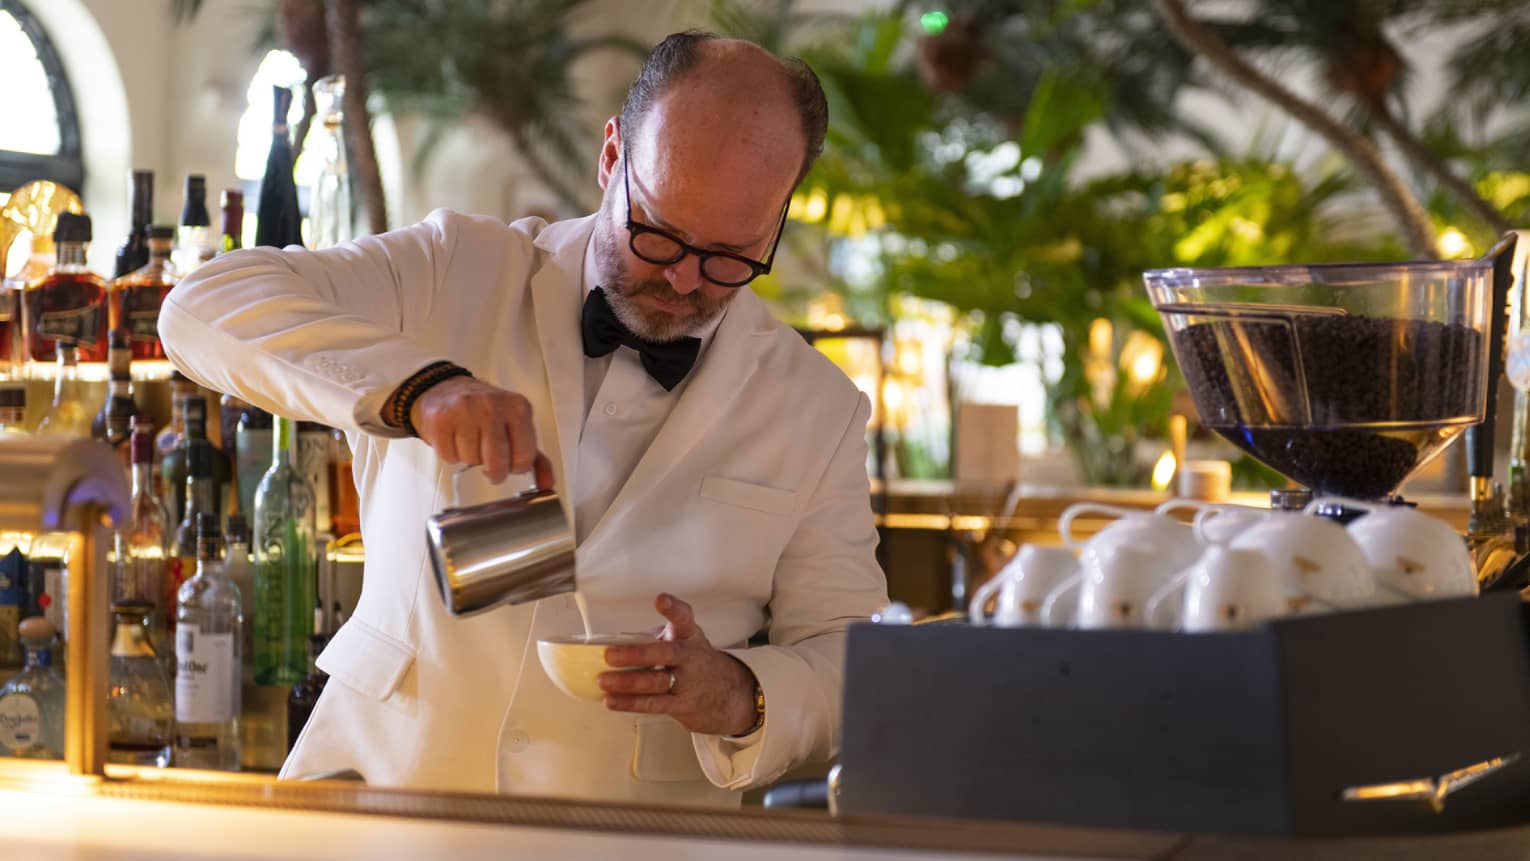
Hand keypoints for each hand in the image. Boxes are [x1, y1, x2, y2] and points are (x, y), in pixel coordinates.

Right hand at [405, 376, 553, 485]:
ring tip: (470, 441)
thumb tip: (547, 485)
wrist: (447, 389)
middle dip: (494, 472)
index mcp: (518, 408)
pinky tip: (454, 438)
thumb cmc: (486, 412)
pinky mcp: (441, 419)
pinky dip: (451, 454)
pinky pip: (449, 456)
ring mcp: (465, 410)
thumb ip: (536, 458)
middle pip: (497, 463)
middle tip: (490, 464)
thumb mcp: (516, 427)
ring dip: (470, 459)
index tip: (510, 461)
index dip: (515, 467)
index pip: (524, 457)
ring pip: (471, 460)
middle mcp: (493, 406)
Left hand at [600, 594, 759, 736]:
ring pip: (655, 682)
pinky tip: (611, 700)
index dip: (674, 608)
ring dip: (626, 683)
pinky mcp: (681, 704)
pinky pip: (653, 704)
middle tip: (610, 655)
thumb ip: (654, 639)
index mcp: (688, 635)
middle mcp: (689, 657)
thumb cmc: (693, 661)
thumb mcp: (681, 641)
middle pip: (665, 654)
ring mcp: (687, 682)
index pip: (684, 618)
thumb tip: (614, 642)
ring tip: (604, 680)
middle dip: (636, 654)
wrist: (726, 693)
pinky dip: (629, 703)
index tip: (662, 600)